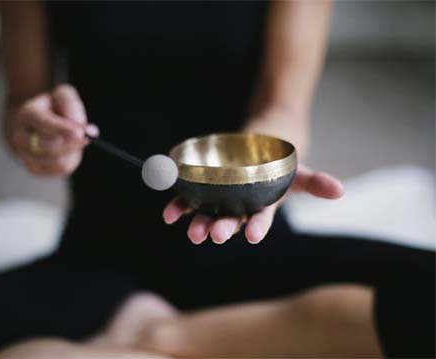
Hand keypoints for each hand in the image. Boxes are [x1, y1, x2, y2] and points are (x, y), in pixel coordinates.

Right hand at [4, 84, 98, 176]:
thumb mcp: (63, 95)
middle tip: (86, 137)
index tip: (81, 132)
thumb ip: (71, 105)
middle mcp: (21, 136)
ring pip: (57, 162)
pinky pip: (60, 171)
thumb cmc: (55, 106)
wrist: (40, 121)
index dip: (63, 128)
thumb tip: (80, 125)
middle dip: (73, 144)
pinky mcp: (35, 169)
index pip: (44, 123)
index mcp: (27, 114)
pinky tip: (71, 151)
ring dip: (74, 153)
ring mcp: (25, 155)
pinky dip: (72, 161)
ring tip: (76, 141)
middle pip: (50, 147)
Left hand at [162, 165, 343, 244]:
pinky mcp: (201, 192)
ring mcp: (218, 202)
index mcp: (261, 207)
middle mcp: (238, 209)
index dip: (258, 228)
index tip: (253, 236)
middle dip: (223, 228)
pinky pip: (188, 201)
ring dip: (198, 222)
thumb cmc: (277, 168)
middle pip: (230, 220)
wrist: (254, 153)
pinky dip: (177, 206)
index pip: (260, 221)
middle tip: (214, 235)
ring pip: (207, 214)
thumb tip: (340, 190)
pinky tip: (168, 214)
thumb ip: (315, 182)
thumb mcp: (298, 171)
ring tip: (192, 232)